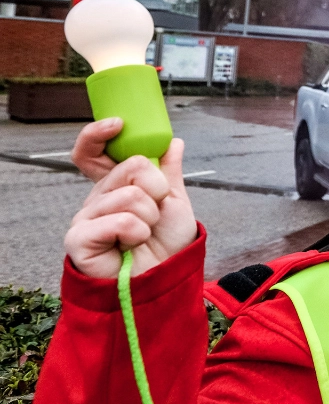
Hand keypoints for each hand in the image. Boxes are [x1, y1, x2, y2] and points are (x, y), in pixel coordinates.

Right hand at [65, 119, 196, 278]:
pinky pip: (120, 220)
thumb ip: (169, 172)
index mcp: (114, 186)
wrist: (163, 279)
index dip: (98, 134)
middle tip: (154, 214)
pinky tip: (130, 245)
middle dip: (157, 191)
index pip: (92, 152)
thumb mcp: (174, 202)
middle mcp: (96, 198)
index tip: (118, 124)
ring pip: (131, 195)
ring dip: (150, 217)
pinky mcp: (79, 238)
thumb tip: (173, 141)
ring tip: (143, 235)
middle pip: (130, 168)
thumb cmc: (166, 245)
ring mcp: (85, 217)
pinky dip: (137, 232)